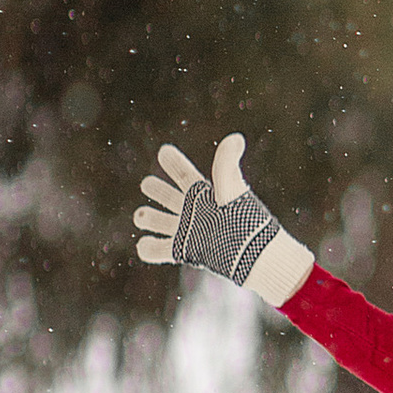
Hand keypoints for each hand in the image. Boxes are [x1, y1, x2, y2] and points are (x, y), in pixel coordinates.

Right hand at [132, 135, 313, 306]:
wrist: (253, 254)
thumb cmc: (244, 220)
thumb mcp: (230, 189)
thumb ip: (226, 165)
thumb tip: (236, 138)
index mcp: (205, 194)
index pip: (184, 174)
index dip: (173, 162)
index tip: (164, 151)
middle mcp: (195, 212)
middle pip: (170, 198)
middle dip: (157, 190)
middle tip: (147, 183)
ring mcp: (188, 232)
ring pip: (161, 222)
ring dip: (148, 218)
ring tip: (140, 216)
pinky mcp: (184, 252)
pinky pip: (159, 250)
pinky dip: (148, 248)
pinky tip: (143, 245)